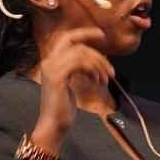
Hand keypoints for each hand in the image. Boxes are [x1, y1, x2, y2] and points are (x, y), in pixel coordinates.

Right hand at [31, 27, 114, 150]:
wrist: (53, 126)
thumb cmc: (63, 109)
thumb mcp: (71, 84)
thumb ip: (79, 69)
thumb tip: (97, 61)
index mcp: (51, 62)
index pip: (68, 38)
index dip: (85, 33)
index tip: (102, 35)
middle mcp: (49, 61)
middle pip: (76, 44)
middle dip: (96, 52)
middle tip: (110, 69)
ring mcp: (51, 68)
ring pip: (80, 53)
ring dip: (98, 65)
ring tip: (105, 80)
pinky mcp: (57, 77)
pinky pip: (79, 63)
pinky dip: (92, 70)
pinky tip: (97, 81)